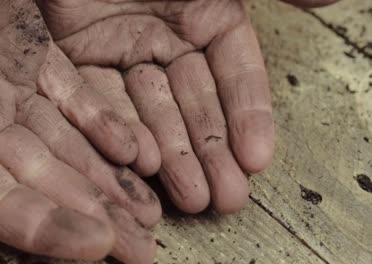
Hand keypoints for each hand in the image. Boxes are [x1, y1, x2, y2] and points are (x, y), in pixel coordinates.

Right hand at [0, 0, 159, 262]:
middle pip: (45, 185)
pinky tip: (138, 151)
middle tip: (143, 249)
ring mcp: (6, 93)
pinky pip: (73, 98)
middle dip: (95, 216)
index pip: (1, 204)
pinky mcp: (31, 59)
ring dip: (109, 180)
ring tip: (151, 213)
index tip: (100, 247)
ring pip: (67, 148)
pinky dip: (104, 123)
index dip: (49, 229)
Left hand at [39, 0, 338, 213]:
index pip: (235, 72)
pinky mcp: (79, 58)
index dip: (248, 115)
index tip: (257, 159)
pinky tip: (142, 165)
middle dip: (211, 152)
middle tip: (227, 199)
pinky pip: (101, 100)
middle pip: (194, 104)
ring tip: (193, 199)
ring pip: (151, 112)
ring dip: (173, 157)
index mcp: (206, 13)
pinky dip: (121, 132)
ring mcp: (122, 50)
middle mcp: (167, 37)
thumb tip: (331, 1)